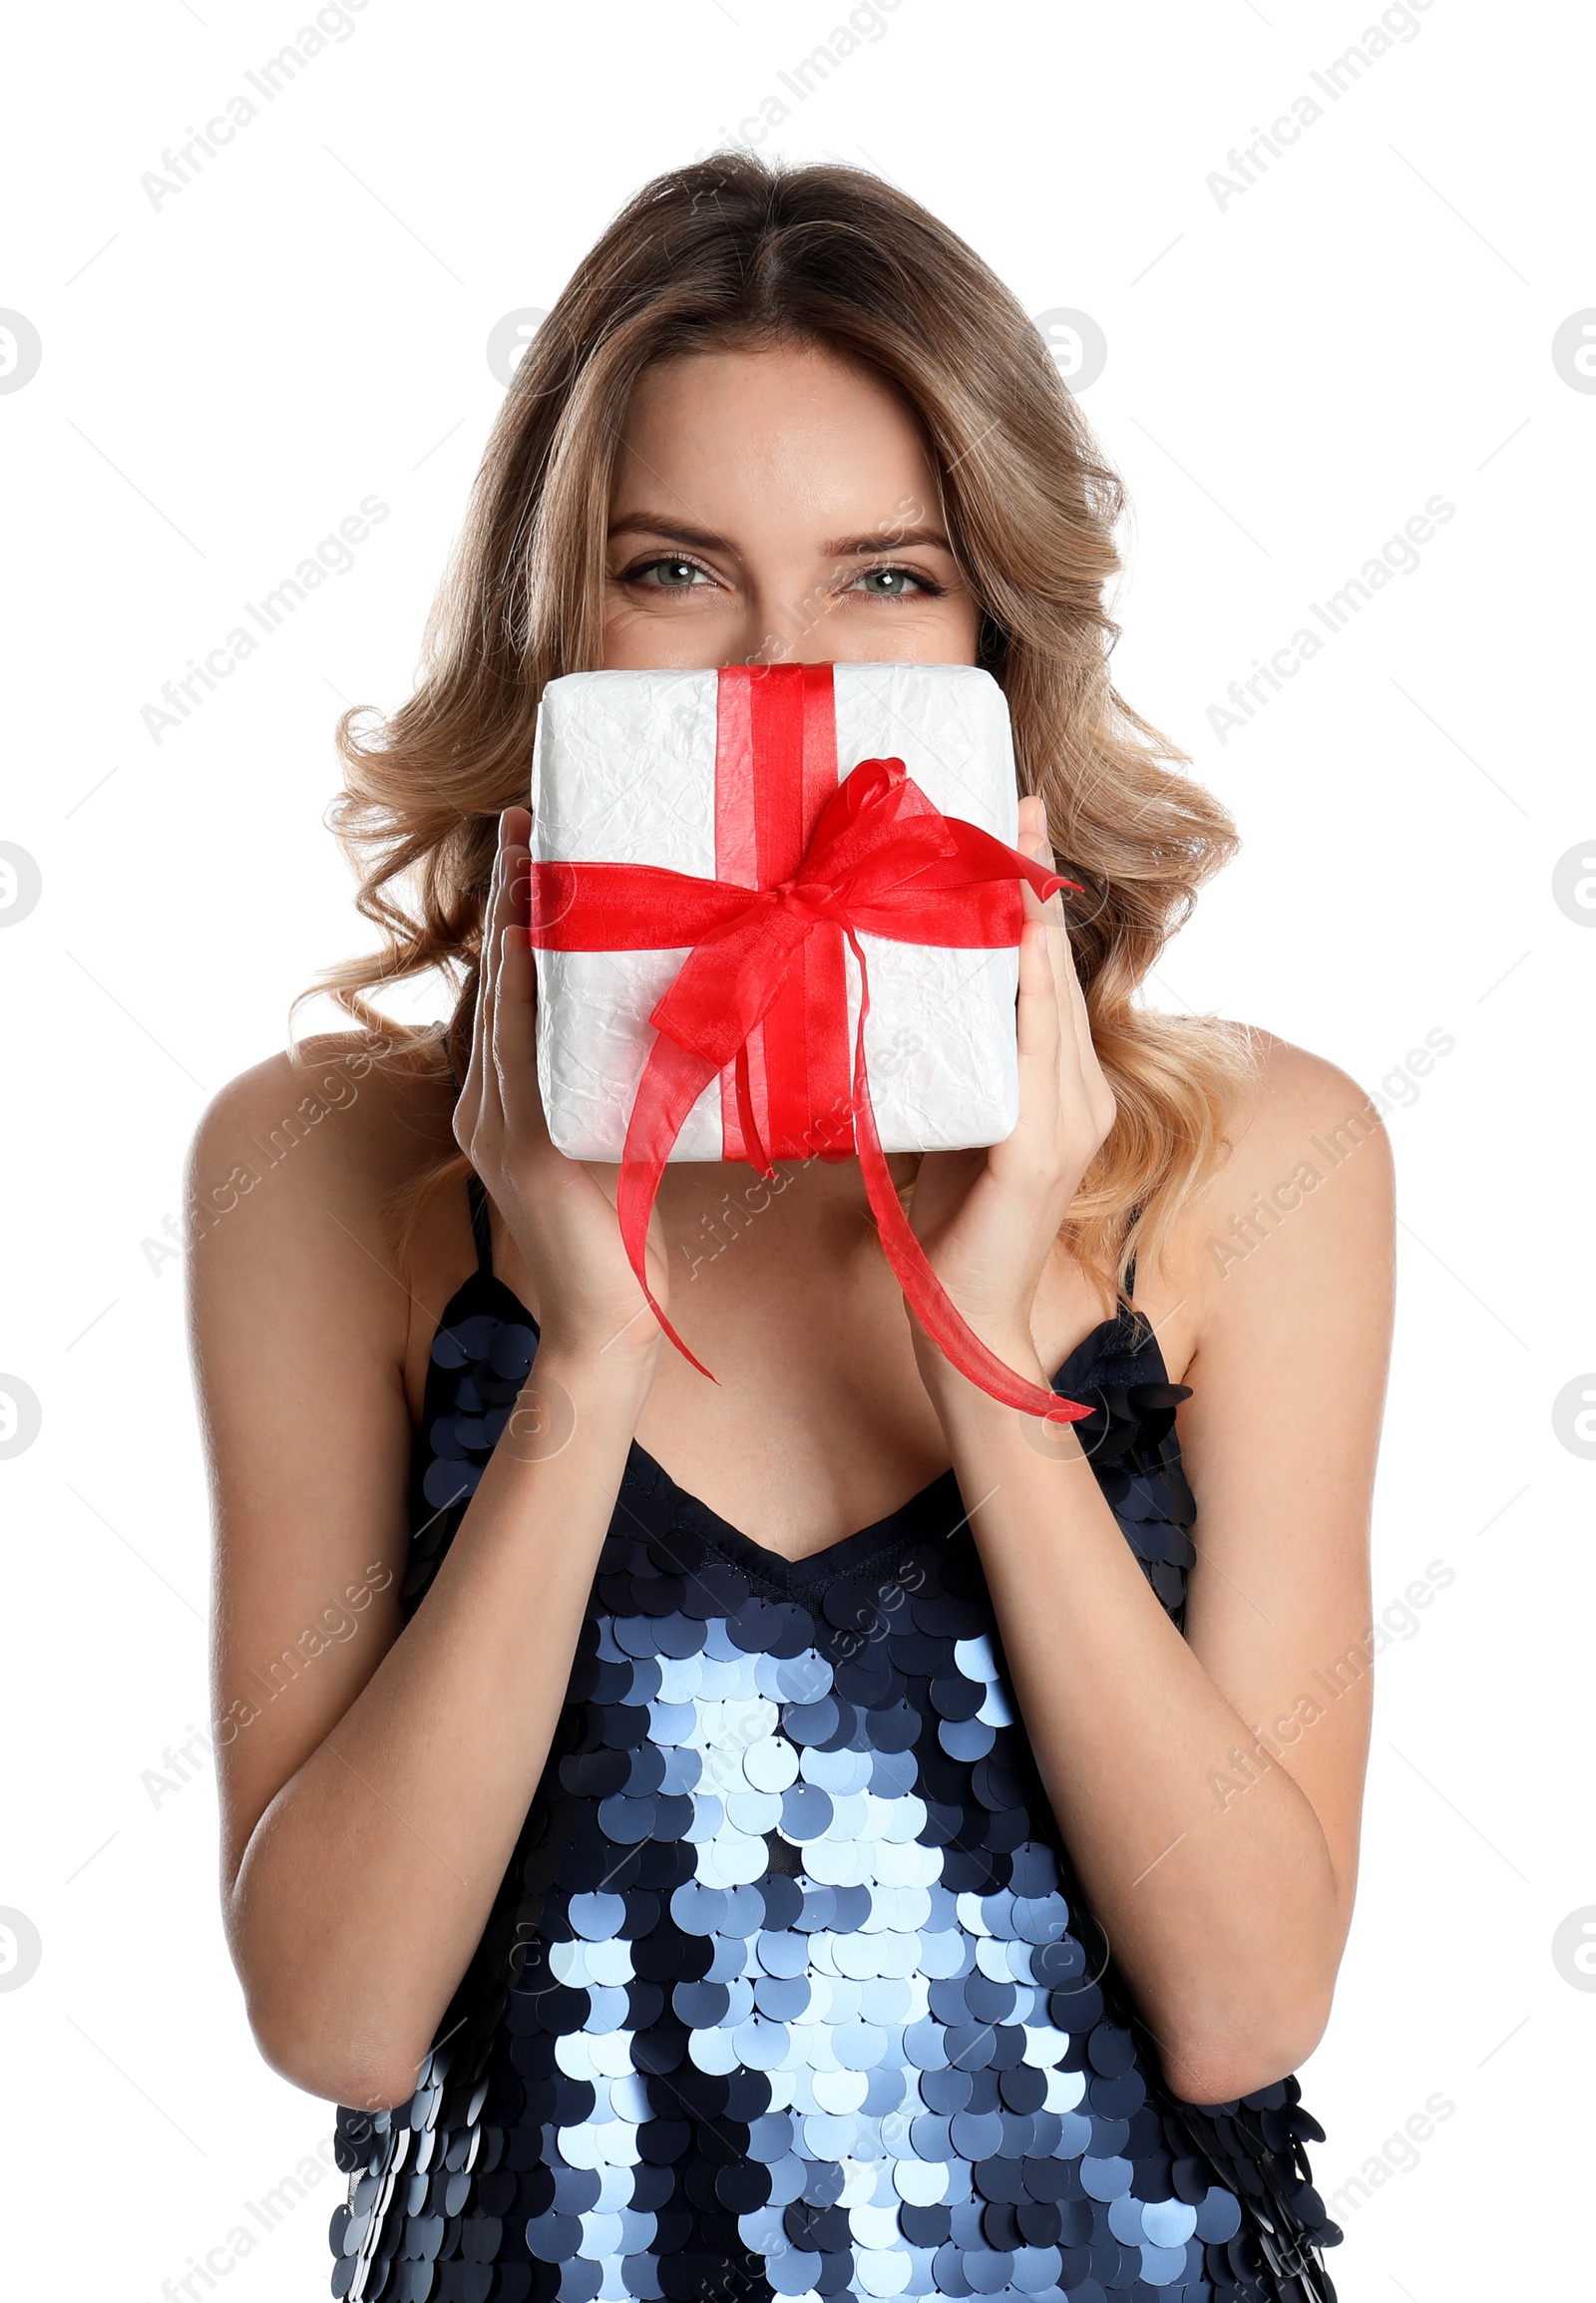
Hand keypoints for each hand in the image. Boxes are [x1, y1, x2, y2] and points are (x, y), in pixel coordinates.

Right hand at [452, 808, 666, 1376]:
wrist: (614, 1323)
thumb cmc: (632, 1231)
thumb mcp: (631, 1132)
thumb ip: (633, 1077)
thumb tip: (692, 1005)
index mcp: (513, 1096)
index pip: (516, 985)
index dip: (522, 910)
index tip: (540, 843)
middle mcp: (491, 1100)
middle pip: (499, 975)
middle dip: (511, 893)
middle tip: (527, 817)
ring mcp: (497, 1122)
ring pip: (500, 1001)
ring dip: (512, 922)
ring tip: (527, 853)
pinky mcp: (518, 1147)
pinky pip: (513, 1054)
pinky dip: (517, 994)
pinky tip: (525, 943)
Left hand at [906, 795, 1116, 1394]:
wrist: (963, 1326)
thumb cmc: (943, 1230)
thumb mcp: (939, 1124)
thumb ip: (934, 1066)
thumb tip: (874, 994)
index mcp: (1055, 1081)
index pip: (1043, 968)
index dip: (1029, 892)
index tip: (1011, 817)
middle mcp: (1077, 1088)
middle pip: (1054, 961)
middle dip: (1034, 876)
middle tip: (1016, 797)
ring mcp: (1067, 1116)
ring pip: (1047, 992)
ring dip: (1027, 913)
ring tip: (1011, 841)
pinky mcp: (1039, 1149)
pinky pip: (1031, 1047)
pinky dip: (1021, 988)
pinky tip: (1008, 939)